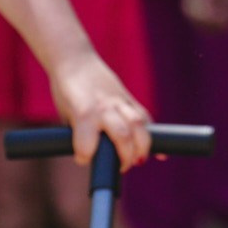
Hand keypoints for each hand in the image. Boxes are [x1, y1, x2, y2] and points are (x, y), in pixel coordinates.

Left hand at [51, 49, 151, 168]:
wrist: (75, 60)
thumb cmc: (66, 90)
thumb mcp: (66, 114)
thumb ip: (80, 134)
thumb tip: (93, 157)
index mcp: (83, 112)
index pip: (87, 142)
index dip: (84, 155)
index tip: (82, 159)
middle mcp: (104, 107)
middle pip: (122, 135)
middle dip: (125, 156)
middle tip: (121, 167)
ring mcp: (120, 102)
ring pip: (139, 125)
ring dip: (143, 147)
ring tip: (139, 160)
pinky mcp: (130, 100)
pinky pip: (146, 119)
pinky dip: (154, 137)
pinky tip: (160, 154)